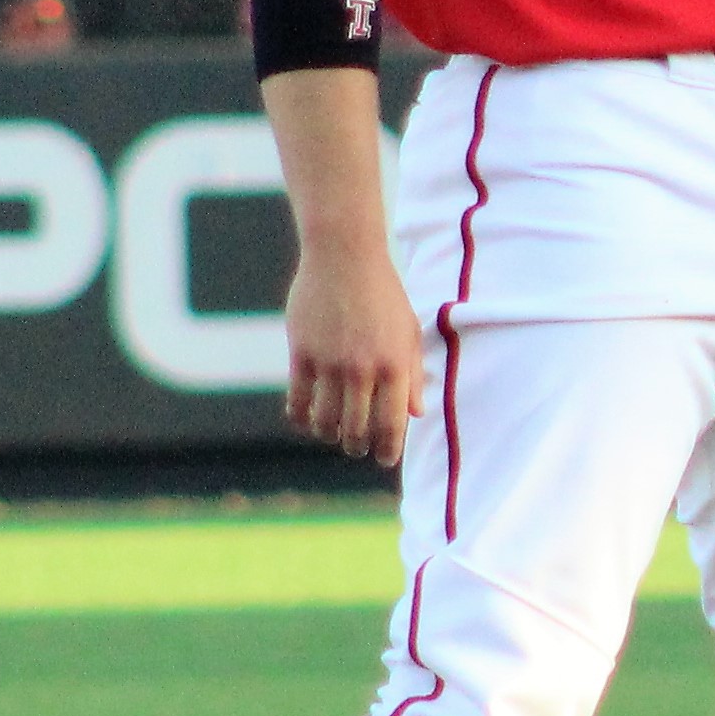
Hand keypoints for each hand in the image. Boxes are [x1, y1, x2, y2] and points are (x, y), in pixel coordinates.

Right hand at [284, 240, 427, 465]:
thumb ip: (412, 373)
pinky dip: (301, 417)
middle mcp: (362, 368)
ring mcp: (330, 362)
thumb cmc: (382, 293)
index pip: (392, 425)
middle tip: (357, 447)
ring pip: (325, 421)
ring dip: (329, 434)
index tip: (384, 460)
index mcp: (394, 365)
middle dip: (357, 446)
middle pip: (356, 429)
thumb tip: (417, 414)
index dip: (388, 450)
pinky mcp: (301, 353)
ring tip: (332, 433)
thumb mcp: (408, 330)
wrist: (344, 255)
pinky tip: (305, 418)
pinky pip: (298, 400)